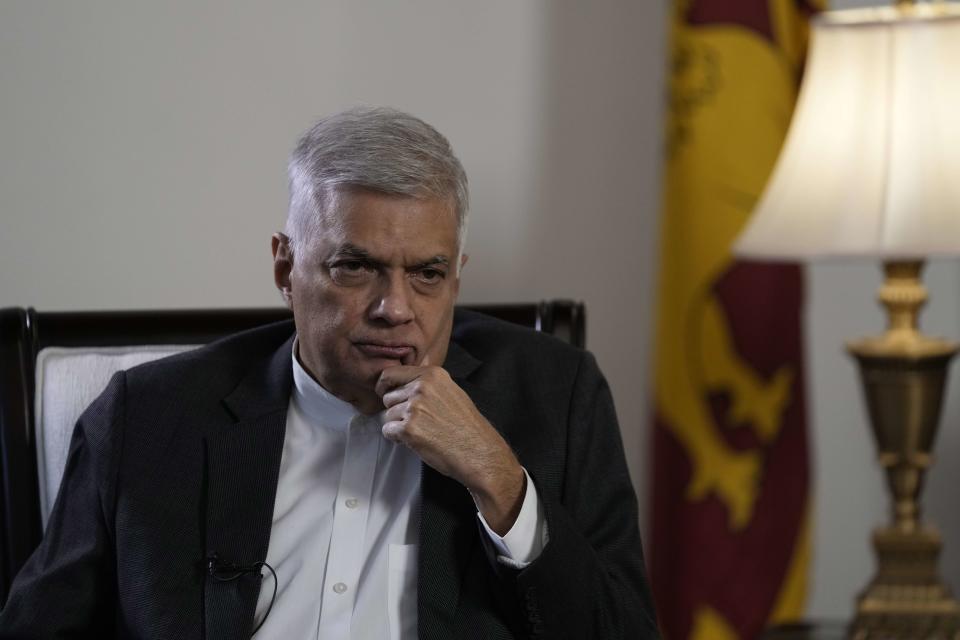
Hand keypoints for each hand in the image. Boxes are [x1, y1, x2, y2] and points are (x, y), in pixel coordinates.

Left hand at [376, 357, 524, 534]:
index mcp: (432, 375)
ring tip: (420, 432)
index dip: (385, 385)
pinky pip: (388, 430)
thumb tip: (417, 365)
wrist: (478, 452)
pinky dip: (397, 438)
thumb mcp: (452, 391)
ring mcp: (415, 408)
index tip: (385, 393)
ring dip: (398, 425)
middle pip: (388, 397)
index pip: (391, 373)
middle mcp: (422, 387)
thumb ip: (431, 381)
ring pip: (387, 415)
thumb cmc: (467, 426)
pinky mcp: (409, 429)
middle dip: (396, 410)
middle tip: (415, 421)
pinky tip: (415, 441)